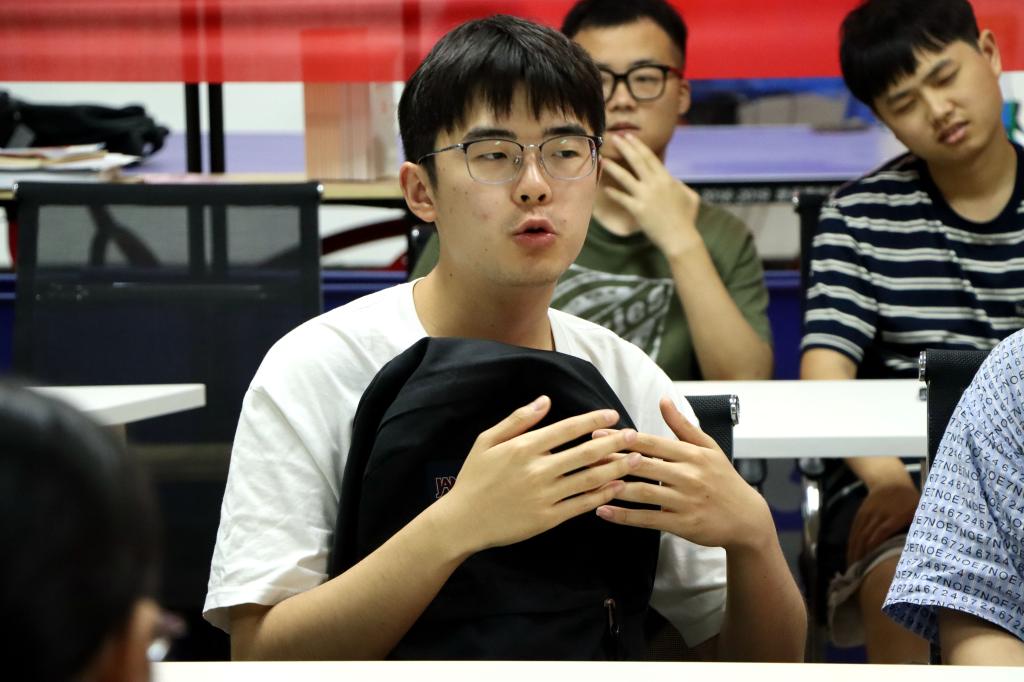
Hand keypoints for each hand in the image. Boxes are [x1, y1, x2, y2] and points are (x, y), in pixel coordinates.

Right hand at [437, 395, 641, 552]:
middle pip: (585, 453)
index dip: (592, 421)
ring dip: (615, 468)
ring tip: (636, 460)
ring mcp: (544, 495)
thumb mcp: (487, 441)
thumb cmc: (474, 478)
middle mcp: (538, 470)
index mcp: (524, 448)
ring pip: (589, 479)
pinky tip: (616, 487)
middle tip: (635, 436)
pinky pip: (581, 505)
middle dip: (614, 443)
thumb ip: (518, 420)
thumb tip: (545, 400)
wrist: (463, 521)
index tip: (612, 415)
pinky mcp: (547, 518)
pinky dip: (601, 495)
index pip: (567, 429)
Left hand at [595, 397, 772, 551]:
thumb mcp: (709, 448)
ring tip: (589, 484)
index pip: (653, 443)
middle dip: (612, 461)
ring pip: (642, 493)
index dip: (624, 439)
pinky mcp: (682, 525)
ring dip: (613, 489)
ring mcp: (685, 502)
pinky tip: (603, 512)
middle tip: (585, 458)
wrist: (746, 518)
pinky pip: (647, 520)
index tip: (599, 435)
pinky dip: (623, 516)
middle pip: (643, 466)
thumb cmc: (724, 479)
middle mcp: (689, 476)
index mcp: (693, 455)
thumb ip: (682, 425)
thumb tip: (663, 399)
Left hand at [602, 133, 701, 258]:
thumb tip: (674, 180)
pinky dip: (613, 193)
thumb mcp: (690, 197)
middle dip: (625, 148)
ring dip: (613, 167)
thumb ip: (681, 185)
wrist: (680, 237)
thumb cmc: (687, 219)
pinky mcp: (637, 210)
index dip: (638, 146)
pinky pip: (622, 199)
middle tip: (615, 137)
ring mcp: (645, 196)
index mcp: (667, 179)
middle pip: (637, 161)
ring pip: (625, 178)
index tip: (629, 137)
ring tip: (603, 159)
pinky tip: (604, 188)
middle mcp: (654, 184)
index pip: (650, 158)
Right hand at [846, 481, 918, 563]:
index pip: (881, 534)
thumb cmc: (910, 499)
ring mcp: (867, 514)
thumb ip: (919, 528)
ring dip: (854, 552)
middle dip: (861, 556)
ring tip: (853, 570)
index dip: (875, 550)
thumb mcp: (919, 510)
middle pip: (866, 537)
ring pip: (858, 535)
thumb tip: (924, 551)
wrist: (890, 480)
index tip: (872, 565)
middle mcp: (878, 515)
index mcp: (895, 516)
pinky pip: (854, 531)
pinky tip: (851, 555)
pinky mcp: (860, 514)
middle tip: (860, 575)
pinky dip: (851, 544)